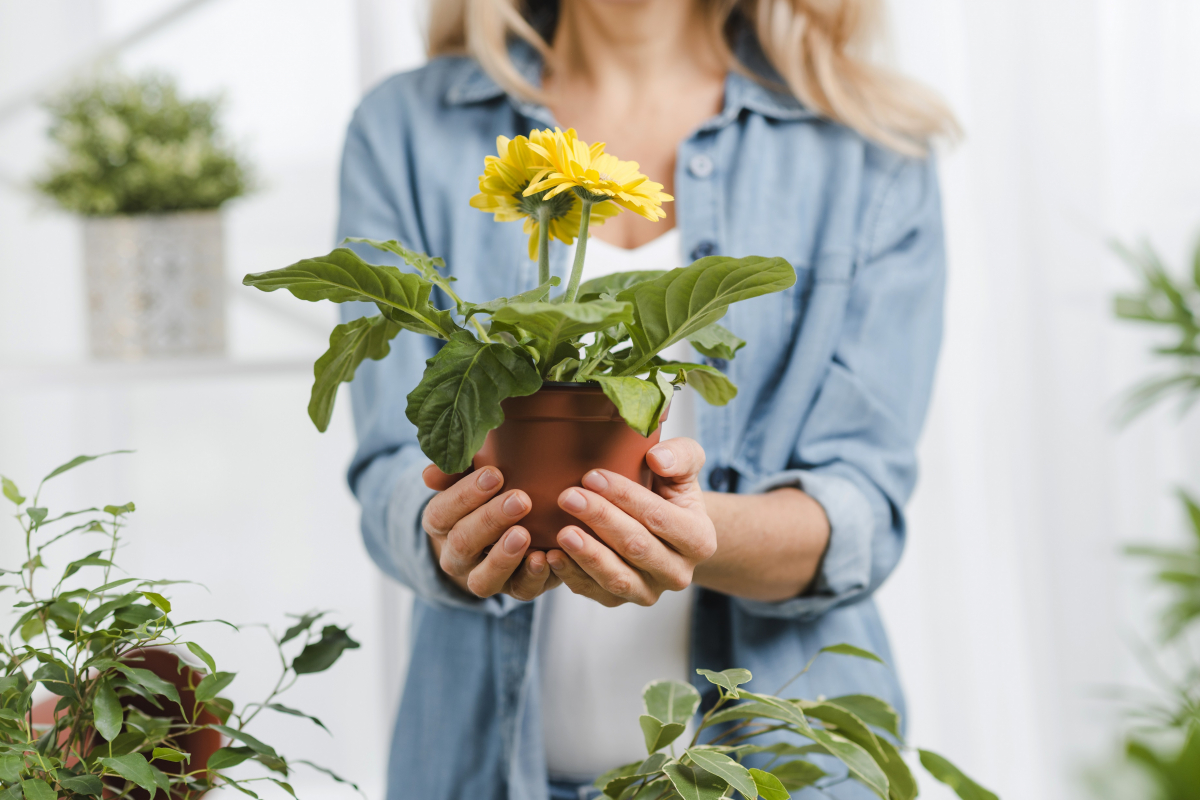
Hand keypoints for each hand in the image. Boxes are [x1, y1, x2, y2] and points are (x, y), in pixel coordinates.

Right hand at [422, 465, 561, 600]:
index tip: (494, 474)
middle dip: (490, 521)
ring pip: (482, 580)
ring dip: (502, 558)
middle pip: (462, 544)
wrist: (525, 524)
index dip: (464, 496)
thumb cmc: (495, 491)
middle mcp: (457, 557)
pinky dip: (533, 576)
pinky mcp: (517, 590)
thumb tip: (429, 474)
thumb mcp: (476, 475)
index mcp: (442, 526)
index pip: (439, 514)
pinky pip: (521, 591)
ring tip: (524, 534)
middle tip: (520, 500)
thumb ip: (457, 469)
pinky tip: (545, 556)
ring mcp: (485, 577)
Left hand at [547, 438, 716, 606]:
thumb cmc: (669, 492)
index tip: (592, 476)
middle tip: (568, 496)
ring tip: (561, 532)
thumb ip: (681, 455)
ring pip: (617, 578)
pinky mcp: (623, 601)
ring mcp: (651, 591)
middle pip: (636, 547)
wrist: (663, 529)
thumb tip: (657, 459)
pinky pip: (596, 593)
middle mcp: (679, 573)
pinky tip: (553, 556)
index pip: (658, 517)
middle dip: (600, 519)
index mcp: (699, 539)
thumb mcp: (685, 467)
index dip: (624, 496)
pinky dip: (573, 576)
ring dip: (587, 555)